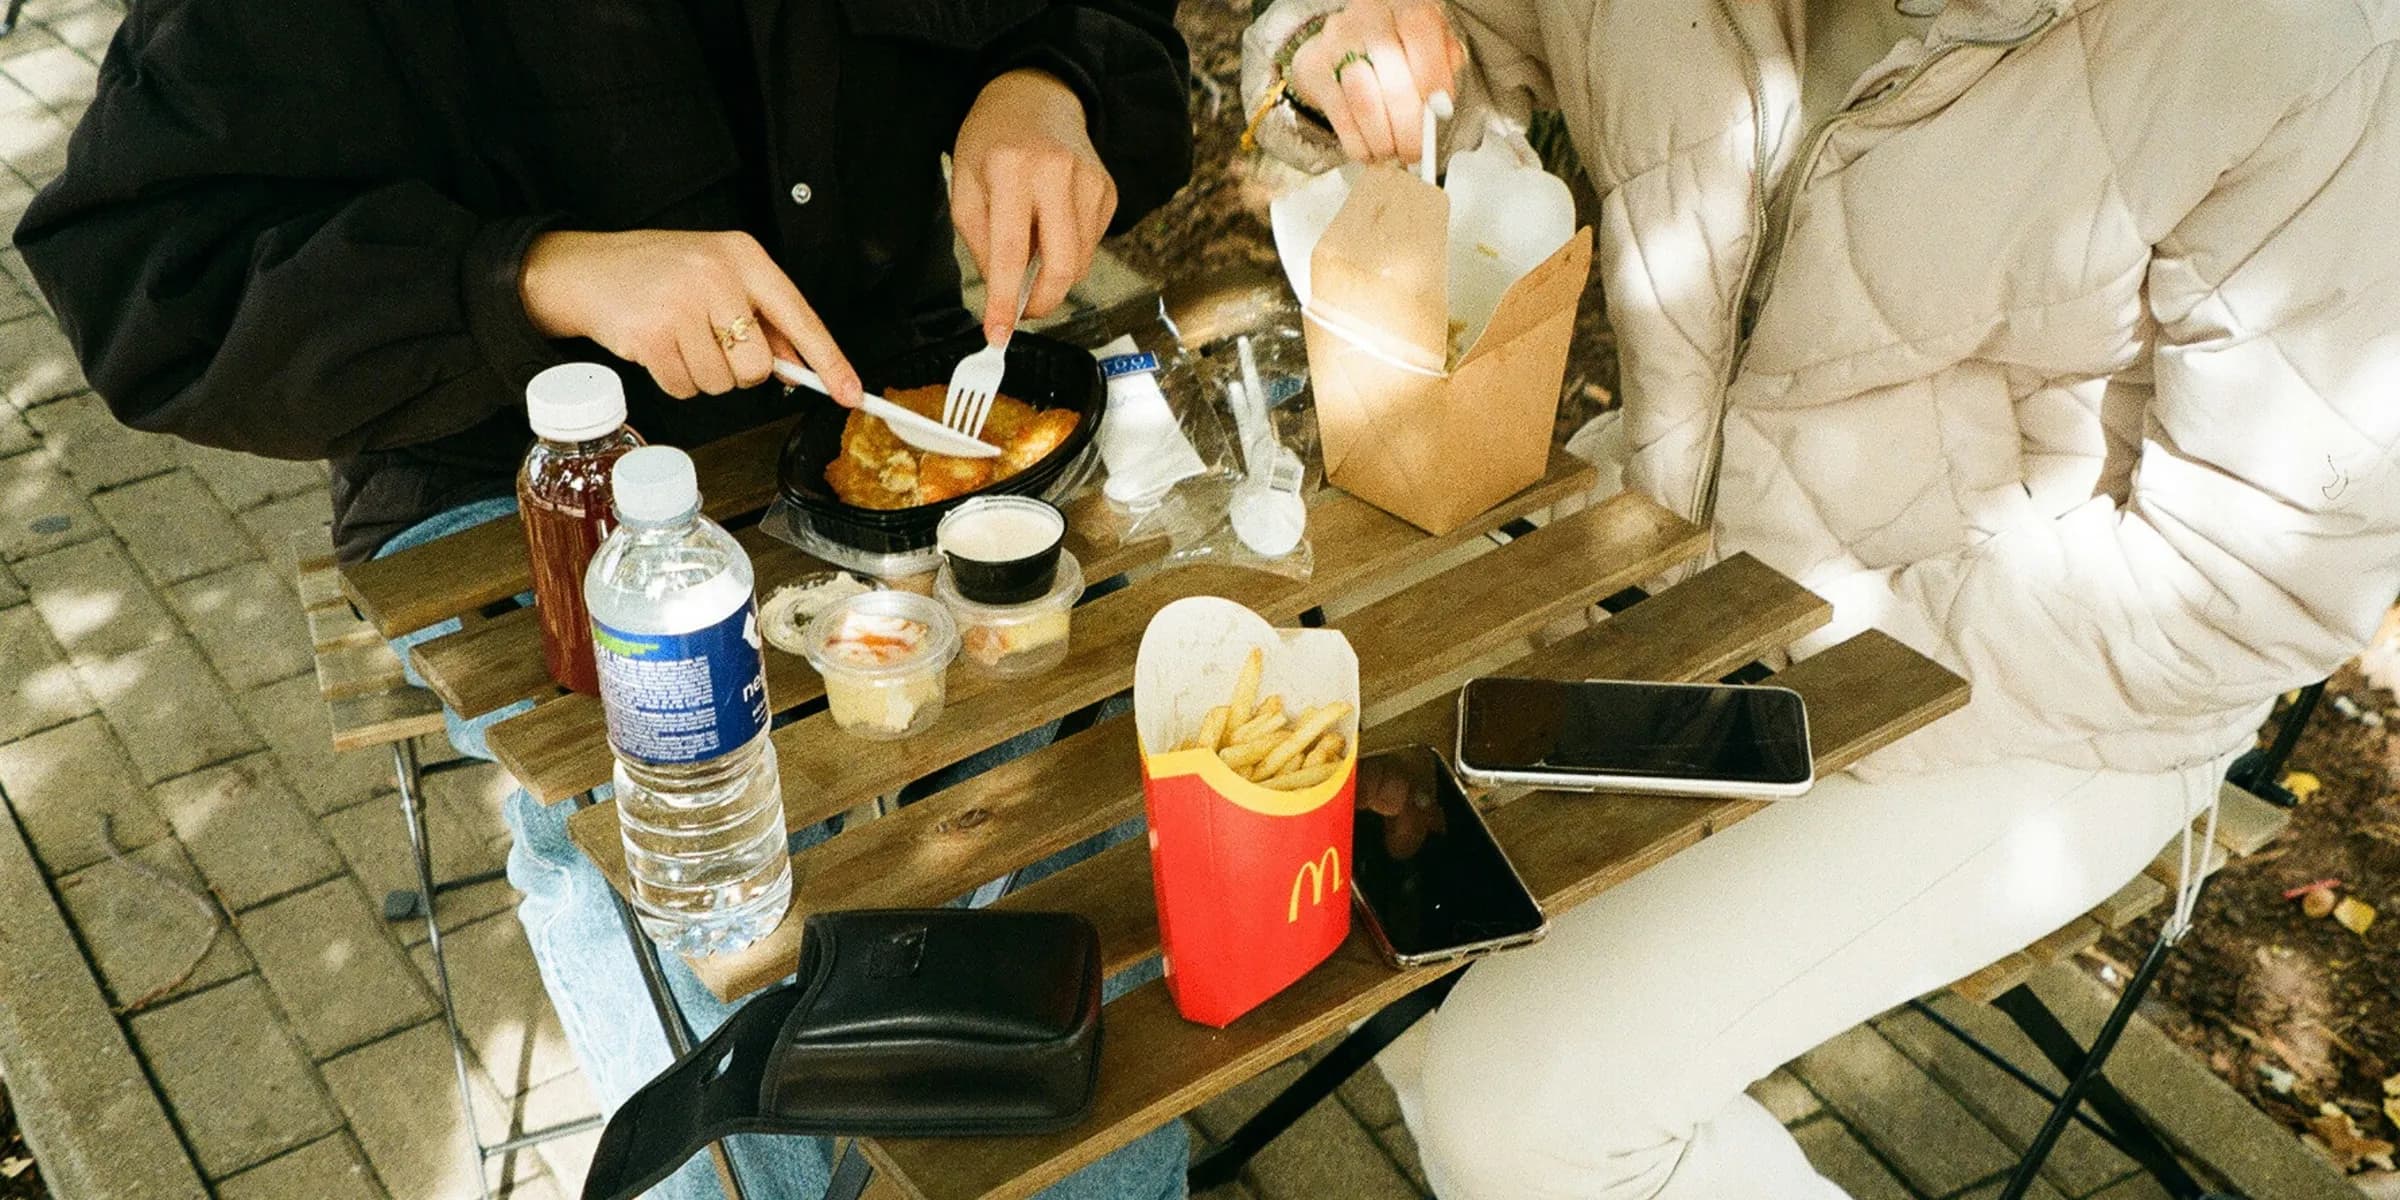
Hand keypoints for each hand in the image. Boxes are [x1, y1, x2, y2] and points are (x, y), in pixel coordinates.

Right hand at [518, 229, 860, 404]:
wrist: (586, 269)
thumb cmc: (659, 273)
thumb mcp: (717, 276)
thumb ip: (763, 318)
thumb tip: (801, 366)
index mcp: (743, 256)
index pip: (800, 317)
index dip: (829, 361)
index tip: (851, 393)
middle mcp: (716, 275)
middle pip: (758, 366)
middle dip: (738, 370)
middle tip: (710, 344)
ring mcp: (682, 304)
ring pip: (722, 383)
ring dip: (703, 375)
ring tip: (679, 340)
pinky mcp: (652, 335)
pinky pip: (686, 388)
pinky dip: (676, 380)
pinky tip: (660, 349)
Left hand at [951, 69, 1117, 343]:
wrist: (1037, 96)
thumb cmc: (991, 141)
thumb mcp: (965, 186)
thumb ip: (980, 242)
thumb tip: (1005, 293)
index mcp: (1011, 169)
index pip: (1011, 251)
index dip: (1005, 301)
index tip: (998, 336)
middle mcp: (1057, 172)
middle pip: (1062, 264)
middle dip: (1043, 301)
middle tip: (1023, 312)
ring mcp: (1091, 180)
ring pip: (1080, 260)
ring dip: (1054, 274)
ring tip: (1031, 248)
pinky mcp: (1108, 190)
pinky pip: (1092, 244)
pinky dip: (1069, 252)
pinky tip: (1052, 227)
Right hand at [1288, 0, 1466, 164]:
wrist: (1344, 41)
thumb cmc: (1396, 47)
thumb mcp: (1429, 44)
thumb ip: (1444, 67)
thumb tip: (1442, 104)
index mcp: (1404, 7)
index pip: (1420, 35)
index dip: (1433, 79)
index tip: (1439, 113)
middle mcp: (1369, 17)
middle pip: (1393, 79)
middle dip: (1408, 126)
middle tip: (1415, 150)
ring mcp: (1337, 41)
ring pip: (1365, 101)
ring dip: (1382, 138)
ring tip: (1391, 152)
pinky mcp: (1315, 68)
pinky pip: (1339, 114)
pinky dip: (1357, 141)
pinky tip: (1368, 150)